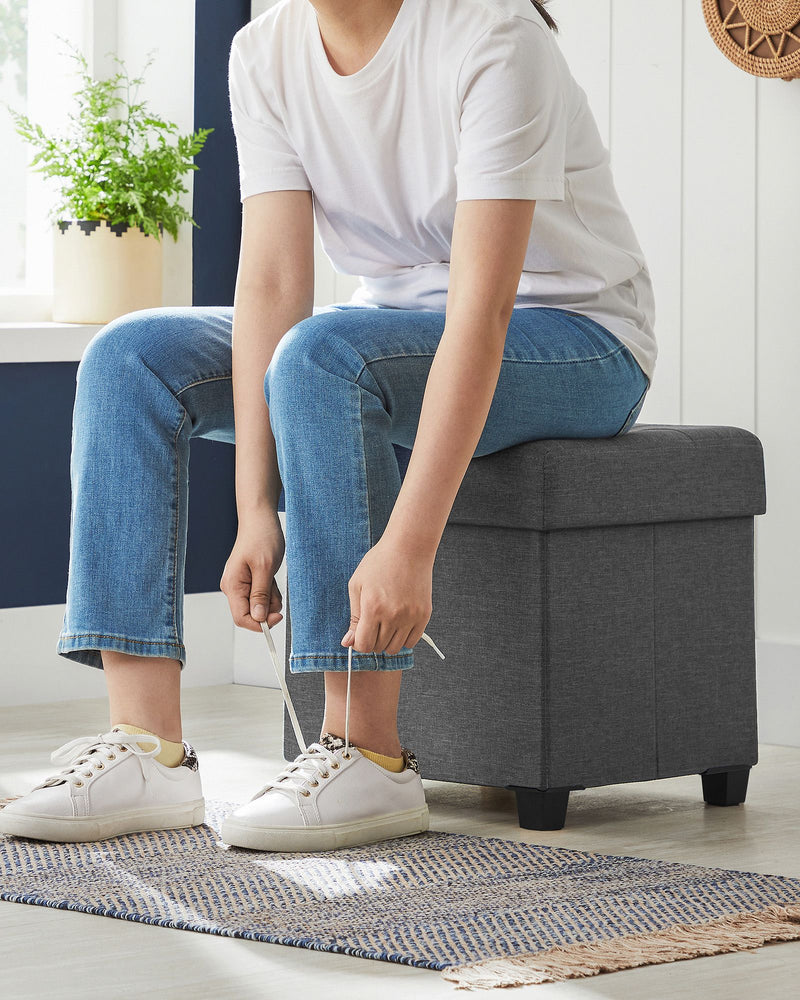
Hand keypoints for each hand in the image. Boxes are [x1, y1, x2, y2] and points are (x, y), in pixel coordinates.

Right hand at [220, 507, 284, 632]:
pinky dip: (270, 590)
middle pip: (250, 613)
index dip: (260, 623)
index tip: (278, 617)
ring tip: (273, 577)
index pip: (241, 618)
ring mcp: (240, 584)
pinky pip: (261, 595)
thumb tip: (259, 618)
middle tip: (276, 588)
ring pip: (258, 605)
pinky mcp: (248, 581)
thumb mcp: (265, 568)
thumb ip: (261, 595)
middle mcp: (233, 587)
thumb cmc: (261, 538)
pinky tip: (271, 576)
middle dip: (267, 607)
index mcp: (232, 585)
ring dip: (271, 597)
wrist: (260, 519)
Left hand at [341, 535, 433, 655]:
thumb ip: (354, 617)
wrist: (409, 548)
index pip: (363, 645)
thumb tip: (348, 643)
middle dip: (372, 641)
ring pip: (395, 648)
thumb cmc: (379, 563)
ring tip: (385, 624)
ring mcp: (411, 617)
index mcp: (372, 608)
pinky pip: (412, 642)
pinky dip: (403, 638)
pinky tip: (399, 624)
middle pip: (378, 648)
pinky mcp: (424, 615)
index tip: (359, 634)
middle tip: (373, 624)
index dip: (358, 643)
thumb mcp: (357, 585)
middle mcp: (393, 616)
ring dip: (387, 641)